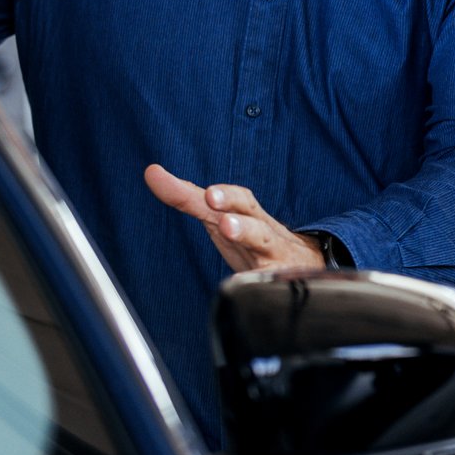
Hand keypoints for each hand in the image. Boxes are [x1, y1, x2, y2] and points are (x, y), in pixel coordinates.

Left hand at [144, 164, 325, 273]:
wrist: (302, 262)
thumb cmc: (252, 237)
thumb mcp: (222, 216)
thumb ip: (188, 198)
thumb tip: (152, 173)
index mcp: (249, 216)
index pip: (240, 200)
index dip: (226, 197)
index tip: (209, 195)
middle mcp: (263, 233)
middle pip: (255, 225)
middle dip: (239, 219)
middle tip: (220, 214)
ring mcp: (273, 257)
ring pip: (265, 248)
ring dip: (248, 236)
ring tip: (229, 229)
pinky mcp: (280, 281)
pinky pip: (272, 281)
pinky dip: (261, 280)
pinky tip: (243, 281)